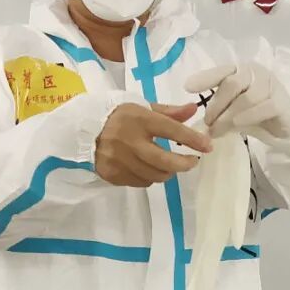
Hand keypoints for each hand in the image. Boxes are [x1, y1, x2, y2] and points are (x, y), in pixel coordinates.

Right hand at [95, 103, 211, 186]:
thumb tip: (193, 109)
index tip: (208, 146)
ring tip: (169, 165)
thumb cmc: (118, 116)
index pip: (171, 130)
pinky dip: (149, 177)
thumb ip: (169, 111)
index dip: (192, 140)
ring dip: (167, 172)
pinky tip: (148, 168)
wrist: (82, 131)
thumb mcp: (142, 107)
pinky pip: (140, 182)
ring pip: (154, 175)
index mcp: (139, 119)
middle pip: (164, 161)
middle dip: (184, 164)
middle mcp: (129, 141)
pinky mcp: (112, 174)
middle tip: (193, 161)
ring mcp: (119, 160)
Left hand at [184, 63, 289, 143]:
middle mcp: (256, 73)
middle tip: (207, 123)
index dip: (205, 78)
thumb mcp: (233, 107)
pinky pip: (264, 107)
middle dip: (216, 105)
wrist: (283, 123)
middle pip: (232, 84)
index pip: (222, 71)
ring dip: (229, 116)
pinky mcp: (281, 102)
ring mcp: (270, 85)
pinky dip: (248, 117)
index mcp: (241, 70)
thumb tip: (201, 122)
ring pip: (246, 98)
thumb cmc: (254, 112)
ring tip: (218, 131)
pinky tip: (237, 125)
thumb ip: (220, 108)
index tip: (187, 87)